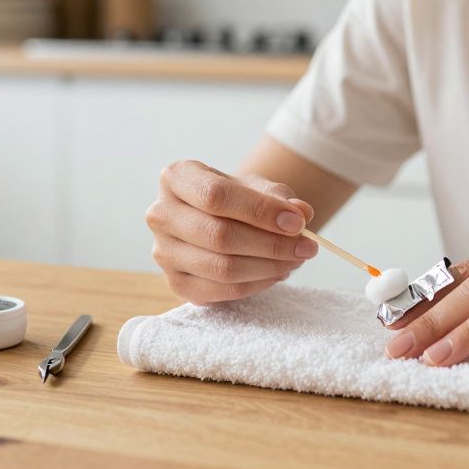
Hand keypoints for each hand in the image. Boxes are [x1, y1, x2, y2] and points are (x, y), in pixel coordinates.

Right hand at [145, 159, 316, 304]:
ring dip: (269, 267)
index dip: (260, 211)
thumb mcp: (259, 187)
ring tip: (296, 259)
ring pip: (222, 267)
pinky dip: (257, 284)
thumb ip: (279, 197)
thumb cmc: (238, 198)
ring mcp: (164, 252)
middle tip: (307, 246)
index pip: (216, 196)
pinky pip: (222, 290)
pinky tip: (277, 272)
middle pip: (219, 236)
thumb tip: (301, 213)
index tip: (297, 222)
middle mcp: (160, 214)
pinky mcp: (176, 283)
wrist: (219, 219)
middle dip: (272, 244)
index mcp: (176, 178)